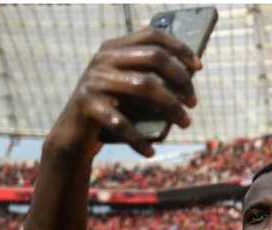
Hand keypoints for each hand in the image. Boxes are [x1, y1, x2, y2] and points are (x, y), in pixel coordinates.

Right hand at [50, 25, 201, 156]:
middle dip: (181, 79)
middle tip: (192, 102)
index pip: (151, 35)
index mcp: (113, 49)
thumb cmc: (112, 109)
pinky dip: (139, 140)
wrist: (73, 134)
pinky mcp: (87, 106)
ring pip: (145, 86)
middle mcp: (103, 60)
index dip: (179, 48)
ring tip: (185, 123)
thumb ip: (149, 76)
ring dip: (172, 107)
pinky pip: (122, 123)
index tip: (198, 67)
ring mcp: (94, 82)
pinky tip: (150, 151)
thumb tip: (189, 76)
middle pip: (154, 58)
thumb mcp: (128, 88)